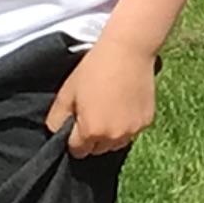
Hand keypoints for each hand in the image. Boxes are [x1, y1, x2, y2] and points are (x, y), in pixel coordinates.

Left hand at [48, 41, 156, 155]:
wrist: (128, 51)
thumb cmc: (94, 69)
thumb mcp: (67, 92)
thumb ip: (57, 119)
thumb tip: (57, 132)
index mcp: (91, 131)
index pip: (78, 151)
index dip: (73, 139)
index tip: (76, 123)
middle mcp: (113, 136)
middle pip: (97, 150)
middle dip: (92, 138)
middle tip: (92, 113)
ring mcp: (132, 130)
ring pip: (116, 143)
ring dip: (110, 134)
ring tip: (108, 110)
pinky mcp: (146, 122)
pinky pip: (131, 132)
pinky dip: (126, 124)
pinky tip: (123, 104)